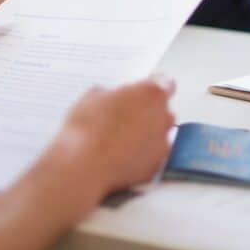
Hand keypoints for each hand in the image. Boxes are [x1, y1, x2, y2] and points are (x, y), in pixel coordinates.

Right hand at [44, 76, 176, 202]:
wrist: (85, 165)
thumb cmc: (88, 127)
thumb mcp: (91, 97)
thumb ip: (109, 94)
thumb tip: (108, 99)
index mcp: (151, 94)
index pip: (164, 83)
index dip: (151, 86)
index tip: (141, 91)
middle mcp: (163, 118)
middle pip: (162, 110)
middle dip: (147, 112)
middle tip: (123, 115)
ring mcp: (162, 144)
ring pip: (158, 135)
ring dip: (145, 134)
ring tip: (119, 139)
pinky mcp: (155, 166)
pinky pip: (151, 156)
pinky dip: (140, 155)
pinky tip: (120, 156)